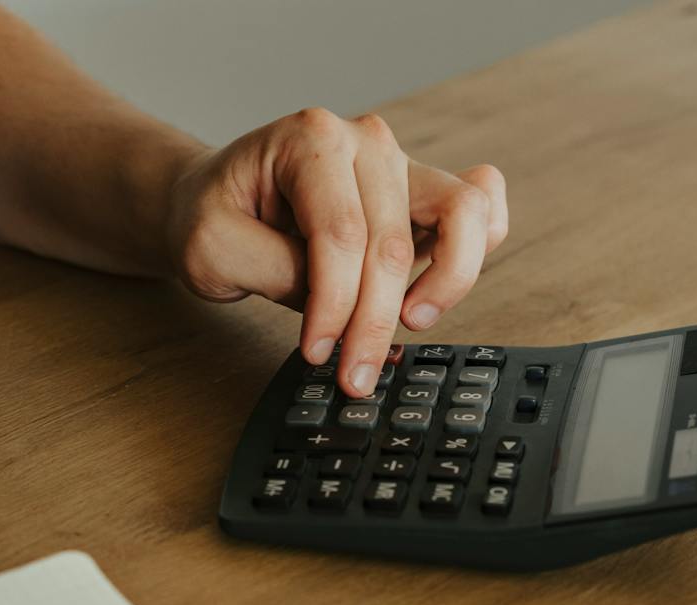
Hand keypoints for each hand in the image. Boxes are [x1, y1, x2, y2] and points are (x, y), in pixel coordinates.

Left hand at [166, 109, 508, 397]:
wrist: (215, 201)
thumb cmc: (214, 218)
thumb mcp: (214, 250)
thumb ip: (276, 272)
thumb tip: (338, 310)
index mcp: (310, 139)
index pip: (341, 233)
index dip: (334, 304)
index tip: (318, 353)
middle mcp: (365, 142)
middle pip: (394, 241)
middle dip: (375, 320)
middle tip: (353, 374)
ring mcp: (400, 166)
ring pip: (465, 214)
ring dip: (447, 281)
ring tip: (408, 322)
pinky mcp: (421, 195)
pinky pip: (481, 211)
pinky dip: (471, 254)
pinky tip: (429, 295)